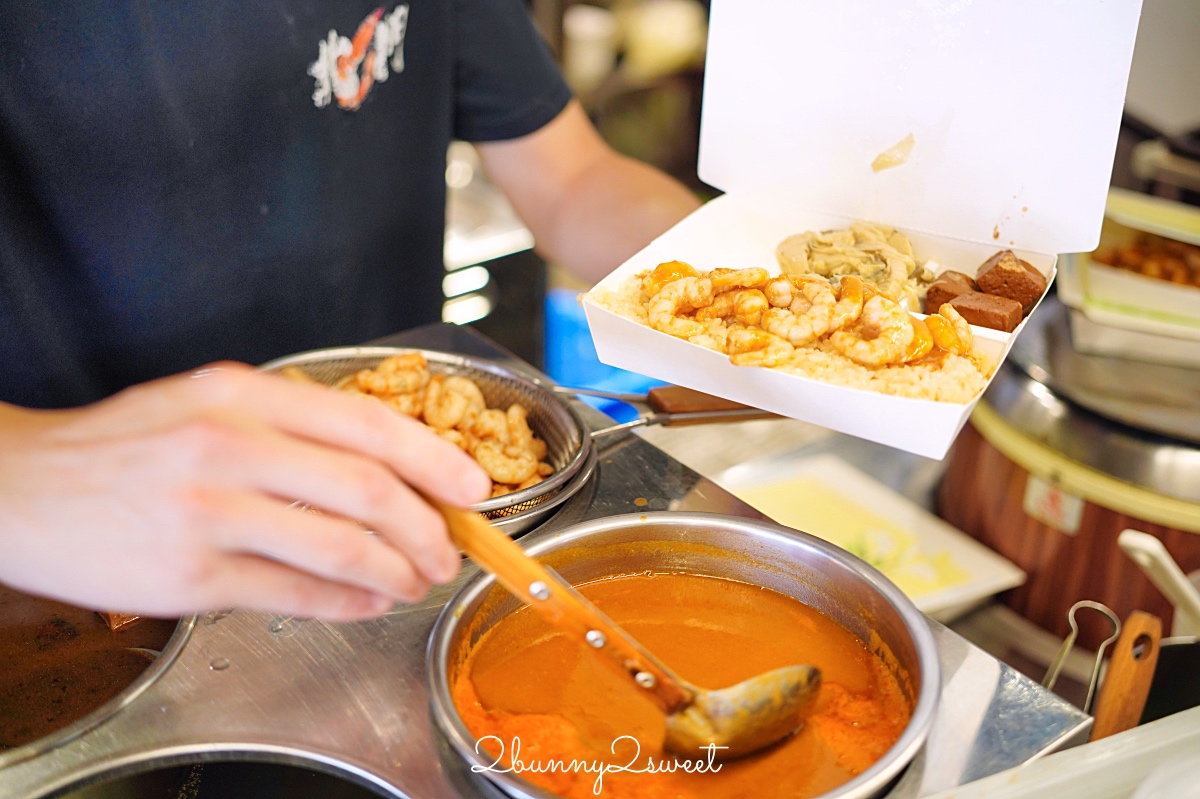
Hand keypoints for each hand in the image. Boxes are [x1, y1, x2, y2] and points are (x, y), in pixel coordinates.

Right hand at [0, 362, 490, 619]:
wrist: (23, 486)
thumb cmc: (124, 444)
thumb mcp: (205, 401)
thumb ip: (288, 424)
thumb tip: (383, 466)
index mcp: (243, 393)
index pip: (366, 424)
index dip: (433, 460)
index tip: (471, 488)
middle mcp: (230, 445)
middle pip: (368, 489)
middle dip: (427, 528)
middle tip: (449, 551)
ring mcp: (209, 512)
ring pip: (340, 547)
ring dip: (396, 572)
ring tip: (416, 582)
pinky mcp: (189, 575)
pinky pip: (294, 594)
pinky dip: (347, 603)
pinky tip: (368, 602)